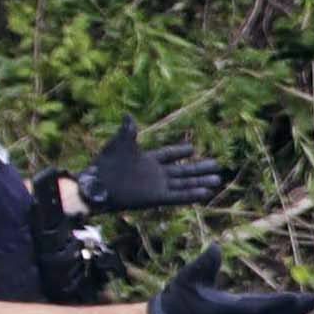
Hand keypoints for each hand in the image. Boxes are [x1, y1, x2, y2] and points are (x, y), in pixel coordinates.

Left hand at [74, 118, 224, 215]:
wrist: (96, 186)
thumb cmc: (106, 164)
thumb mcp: (119, 144)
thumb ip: (128, 131)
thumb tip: (128, 114)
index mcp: (147, 160)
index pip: (169, 155)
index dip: (181, 152)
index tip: (193, 149)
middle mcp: (155, 174)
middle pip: (182, 171)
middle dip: (199, 168)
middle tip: (216, 165)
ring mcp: (157, 187)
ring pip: (184, 184)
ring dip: (200, 182)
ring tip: (217, 179)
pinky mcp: (156, 198)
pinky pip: (178, 197)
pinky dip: (191, 195)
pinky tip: (205, 193)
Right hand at [147, 251, 312, 313]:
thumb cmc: (178, 295)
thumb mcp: (188, 276)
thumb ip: (204, 263)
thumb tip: (216, 247)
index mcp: (223, 310)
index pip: (257, 308)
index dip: (278, 304)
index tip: (296, 297)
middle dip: (293, 311)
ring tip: (310, 304)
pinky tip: (293, 313)